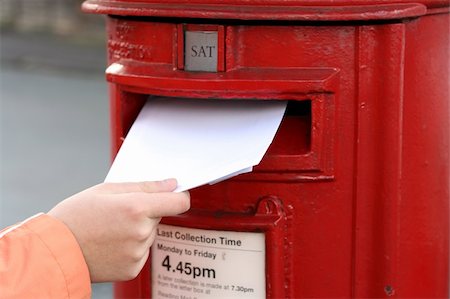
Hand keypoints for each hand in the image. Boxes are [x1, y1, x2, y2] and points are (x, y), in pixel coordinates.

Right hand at [47, 179, 189, 281]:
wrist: (55, 250)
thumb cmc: (76, 216)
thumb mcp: (107, 190)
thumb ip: (145, 186)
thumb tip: (171, 184)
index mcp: (136, 208)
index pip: (179, 202)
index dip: (178, 196)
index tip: (172, 195)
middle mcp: (141, 232)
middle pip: (160, 216)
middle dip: (146, 212)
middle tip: (119, 212)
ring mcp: (137, 253)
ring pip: (150, 234)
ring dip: (138, 230)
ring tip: (111, 229)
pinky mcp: (133, 268)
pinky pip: (142, 252)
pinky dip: (132, 247)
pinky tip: (111, 244)